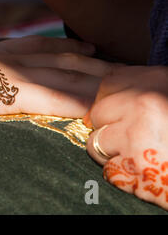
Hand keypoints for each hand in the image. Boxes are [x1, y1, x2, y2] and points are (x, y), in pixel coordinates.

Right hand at [0, 35, 114, 122]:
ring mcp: (9, 75)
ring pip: (59, 74)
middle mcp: (6, 57)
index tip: (78, 45)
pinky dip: (71, 103)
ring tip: (108, 81)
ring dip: (85, 78)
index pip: (34, 44)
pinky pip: (49, 98)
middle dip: (81, 57)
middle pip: (54, 55)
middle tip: (102, 58)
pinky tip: (89, 108)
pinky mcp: (8, 95)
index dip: (59, 44)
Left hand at [85, 66, 167, 209]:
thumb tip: (107, 98)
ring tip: (142, 154)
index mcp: (157, 81)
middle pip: (97, 113)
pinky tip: (146, 171)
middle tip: (135, 138)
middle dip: (109, 128)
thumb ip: (143, 93)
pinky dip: (123, 175)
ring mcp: (136, 136)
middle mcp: (143, 104)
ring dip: (113, 152)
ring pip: (97, 142)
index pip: (108, 84)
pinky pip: (109, 170)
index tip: (121, 112)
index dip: (111, 101)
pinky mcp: (134, 168)